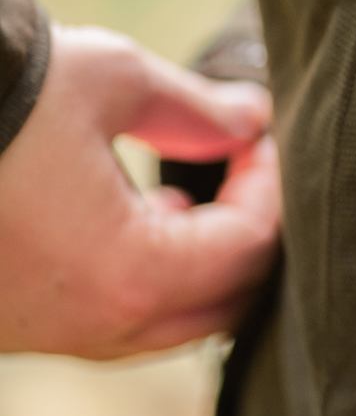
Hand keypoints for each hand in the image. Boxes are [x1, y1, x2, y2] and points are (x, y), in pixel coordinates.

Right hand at [0, 22, 281, 358]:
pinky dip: (157, 275)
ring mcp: (57, 337)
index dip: (271, 186)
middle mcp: (99, 326)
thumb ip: (196, 108)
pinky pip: (123, 320)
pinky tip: (145, 209)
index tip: (262, 134)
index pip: (249, 247)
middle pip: (227, 301)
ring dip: (206, 259)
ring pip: (176, 320)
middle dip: (251, 231)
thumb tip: (253, 121)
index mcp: (130, 274)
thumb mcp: (107, 78)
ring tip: (195, 181)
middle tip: (248, 163)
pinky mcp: (24, 328)